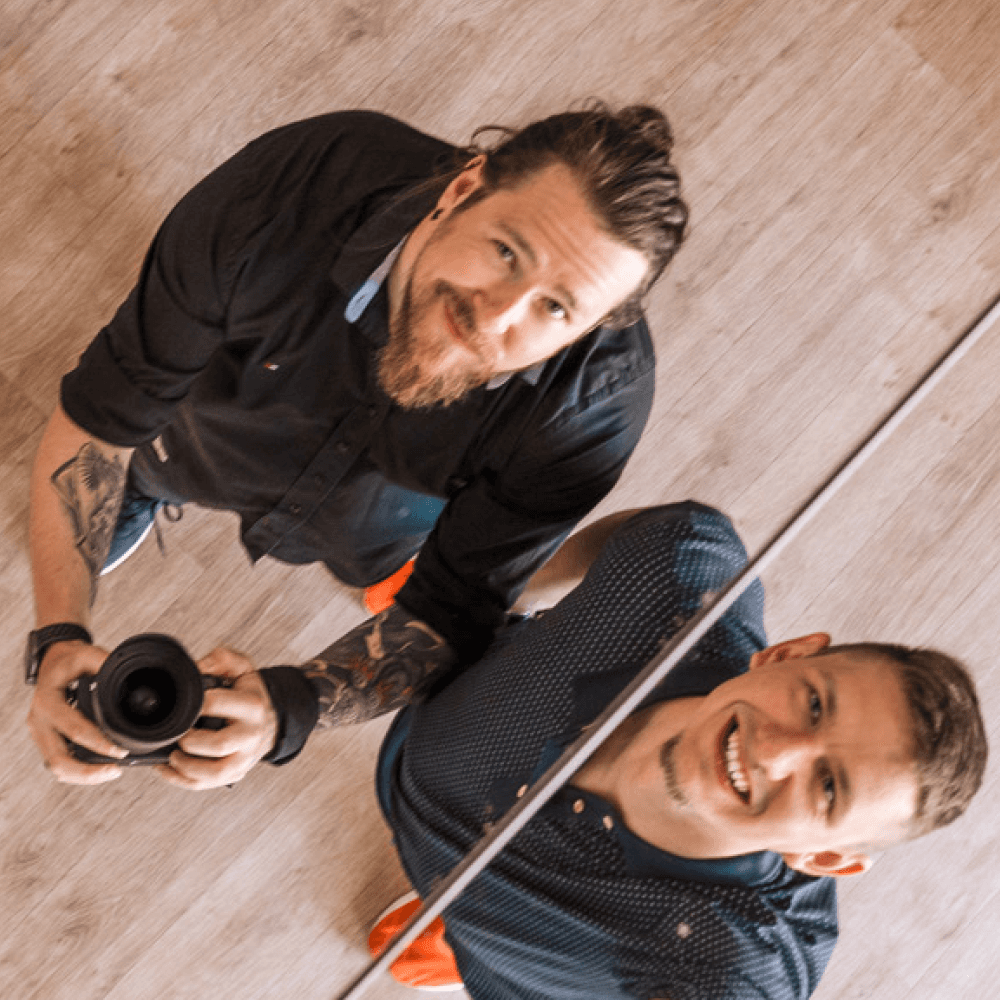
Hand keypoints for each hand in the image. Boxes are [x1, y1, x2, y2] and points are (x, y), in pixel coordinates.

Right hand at [26, 640, 128, 783]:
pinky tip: (96, 769)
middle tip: (114, 771)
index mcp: (47, 701)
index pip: (74, 729)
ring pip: (56, 766)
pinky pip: (58, 761)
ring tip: (109, 773)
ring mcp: (40, 732)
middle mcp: (39, 721)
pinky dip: (76, 770)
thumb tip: (133, 680)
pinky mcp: (46, 738)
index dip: (98, 743)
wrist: (52, 660)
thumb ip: (106, 666)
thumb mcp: (88, 655)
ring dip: (82, 775)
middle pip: (58, 759)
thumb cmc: (69, 659)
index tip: (119, 751)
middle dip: (86, 771)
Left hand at [156, 646, 277, 790]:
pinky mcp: (235, 773)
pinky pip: (206, 784)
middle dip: (191, 740)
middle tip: (179, 733)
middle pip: (218, 744)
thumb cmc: (250, 694)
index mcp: (252, 706)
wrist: (271, 720)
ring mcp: (244, 758)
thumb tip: (196, 668)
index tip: (186, 703)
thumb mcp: (242, 668)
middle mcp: (251, 734)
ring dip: (186, 766)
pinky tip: (169, 769)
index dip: (197, 703)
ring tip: (173, 754)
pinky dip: (182, 780)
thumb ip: (221, 660)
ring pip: (214, 773)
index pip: (218, 704)